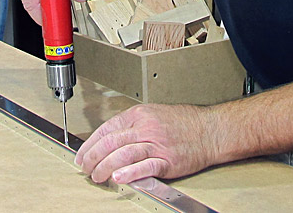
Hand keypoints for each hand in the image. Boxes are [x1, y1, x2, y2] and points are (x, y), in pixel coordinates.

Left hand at [74, 103, 215, 183]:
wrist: (210, 130)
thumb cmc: (186, 122)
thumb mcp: (156, 114)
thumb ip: (135, 125)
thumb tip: (112, 139)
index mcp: (142, 115)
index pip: (108, 128)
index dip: (90, 143)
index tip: (82, 154)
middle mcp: (147, 127)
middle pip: (111, 142)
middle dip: (92, 158)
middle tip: (85, 169)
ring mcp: (157, 144)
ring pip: (122, 155)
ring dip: (105, 168)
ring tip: (97, 176)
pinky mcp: (167, 160)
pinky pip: (144, 167)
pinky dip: (128, 173)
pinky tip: (118, 178)